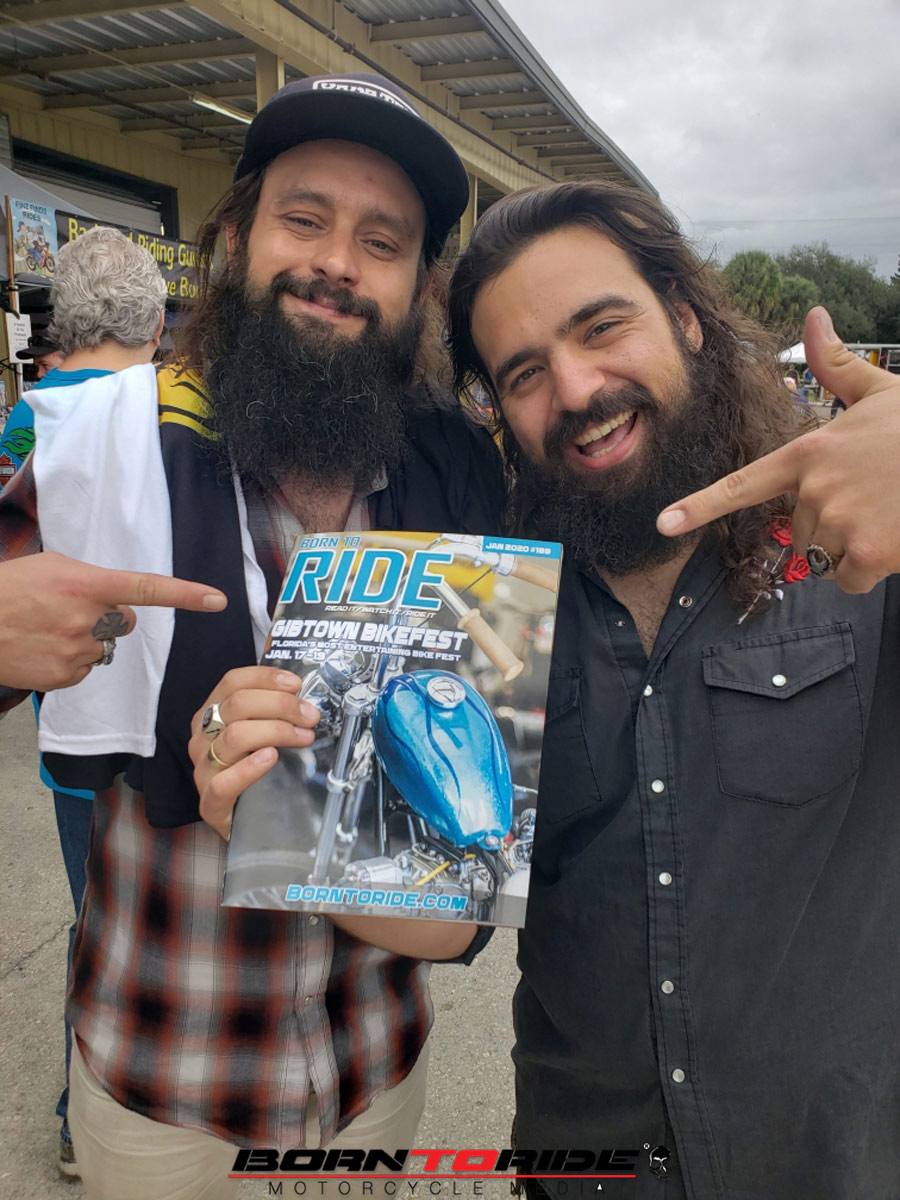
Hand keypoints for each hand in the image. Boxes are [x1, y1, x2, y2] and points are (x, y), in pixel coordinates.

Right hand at [0, 553, 226, 690]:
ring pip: (105, 646)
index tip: (218, 600)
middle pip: (125, 621)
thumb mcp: (51, 567)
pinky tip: (44, 648)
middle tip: (69, 609)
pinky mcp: (66, 676)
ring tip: (48, 629)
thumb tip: (116, 595)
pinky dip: (71, 660)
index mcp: (86, 584)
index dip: (185, 594)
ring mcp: (78, 650)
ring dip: (87, 638)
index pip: (147, 588)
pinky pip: (87, 668)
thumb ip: (90, 579)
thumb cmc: (9, 589)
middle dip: (108, 616)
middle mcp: (88, 618)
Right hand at [188, 667, 319, 839]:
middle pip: (238, 705)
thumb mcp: (260, 734)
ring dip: (276, 731)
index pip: (232, 682)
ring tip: (303, 737)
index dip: (265, 678)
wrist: (247, 823)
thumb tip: (303, 696)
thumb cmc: (255, 771)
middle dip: (281, 705)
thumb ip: (273, 713)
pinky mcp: (209, 802)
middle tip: (310, 716)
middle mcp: (202, 737)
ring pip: (235, 736)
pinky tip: (271, 758)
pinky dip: (249, 768)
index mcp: (211, 714)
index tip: (296, 685)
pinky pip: (224, 782)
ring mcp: (203, 769)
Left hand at [657, 307, 899, 592]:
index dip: (700, 506)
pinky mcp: (863, 554)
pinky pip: (846, 579)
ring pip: (820, 556)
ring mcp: (837, 522)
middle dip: (827, 524)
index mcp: (809, 452)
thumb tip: (814, 316)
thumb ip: (837, 367)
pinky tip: (892, 541)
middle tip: (871, 499)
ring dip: (848, 547)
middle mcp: (814, 489)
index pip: (744, 484)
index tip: (664, 522)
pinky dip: (867, 570)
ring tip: (885, 515)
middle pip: (796, 531)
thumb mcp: (879, 391)